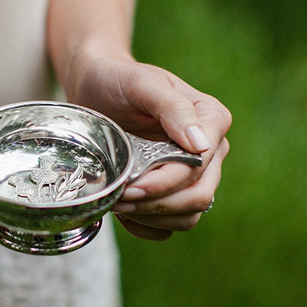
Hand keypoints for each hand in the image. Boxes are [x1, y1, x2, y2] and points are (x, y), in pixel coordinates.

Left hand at [66, 55, 230, 239]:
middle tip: (120, 200)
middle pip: (199, 196)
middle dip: (158, 204)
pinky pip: (171, 226)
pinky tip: (125, 213)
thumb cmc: (118, 80)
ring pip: (188, 216)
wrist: (95, 88)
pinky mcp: (175, 192)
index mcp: (210, 120)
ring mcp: (194, 174)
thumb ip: (172, 108)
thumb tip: (201, 144)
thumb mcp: (141, 83)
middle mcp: (211, 150)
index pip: (198, 167)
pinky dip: (148, 226)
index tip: (130, 188)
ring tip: (119, 204)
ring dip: (153, 217)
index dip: (165, 184)